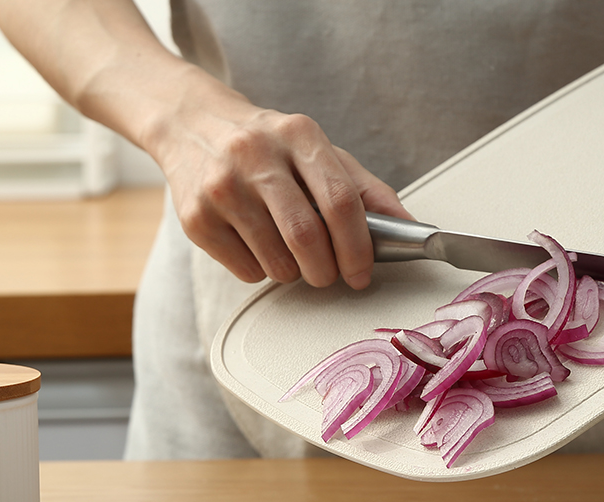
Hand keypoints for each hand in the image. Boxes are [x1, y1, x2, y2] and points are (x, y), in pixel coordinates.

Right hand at [151, 79, 412, 289]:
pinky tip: (258, 247)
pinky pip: (246, 271)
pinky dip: (262, 272)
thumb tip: (411, 228)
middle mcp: (256, 155)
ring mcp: (221, 186)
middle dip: (326, 271)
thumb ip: (366, 190)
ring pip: (276, 262)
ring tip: (290, 255)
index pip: (339, 202)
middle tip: (328, 275)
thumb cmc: (269, 147)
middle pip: (306, 237)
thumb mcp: (318, 152)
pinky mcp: (195, 216)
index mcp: (299, 135)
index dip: (357, 248)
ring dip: (293, 273)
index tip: (361, 273)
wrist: (192, 124)